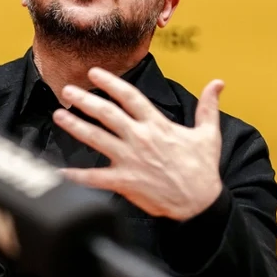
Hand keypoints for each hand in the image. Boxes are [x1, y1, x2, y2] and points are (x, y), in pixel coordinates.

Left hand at [52, 67, 224, 220]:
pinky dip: (75, 176)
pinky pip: (94, 178)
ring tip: (59, 115)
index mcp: (158, 125)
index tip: (94, 73)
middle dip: (85, 100)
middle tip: (68, 90)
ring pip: (96, 138)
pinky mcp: (125, 181)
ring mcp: (130, 160)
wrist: (200, 203)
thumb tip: (218, 83)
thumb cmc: (203, 170)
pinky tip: (59, 171)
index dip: (110, 82)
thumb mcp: (208, 134)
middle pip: (107, 113)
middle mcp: (140, 138)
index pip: (130, 96)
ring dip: (75, 126)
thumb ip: (208, 107)